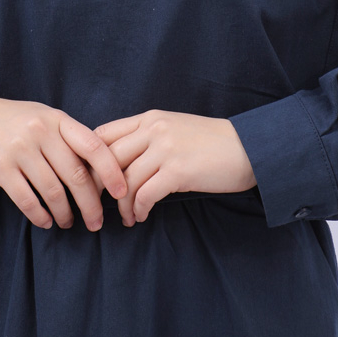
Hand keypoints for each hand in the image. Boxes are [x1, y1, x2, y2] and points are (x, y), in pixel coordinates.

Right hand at [0, 97, 126, 231]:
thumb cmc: (14, 121)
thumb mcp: (44, 118)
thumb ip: (68, 138)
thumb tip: (100, 168)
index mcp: (58, 119)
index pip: (94, 146)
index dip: (112, 171)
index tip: (122, 192)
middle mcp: (41, 132)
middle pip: (76, 175)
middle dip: (91, 204)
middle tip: (96, 222)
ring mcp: (20, 149)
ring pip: (53, 191)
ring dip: (65, 213)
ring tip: (68, 222)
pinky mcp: (1, 168)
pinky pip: (27, 199)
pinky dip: (39, 215)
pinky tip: (46, 221)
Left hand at [93, 109, 256, 226]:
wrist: (248, 147)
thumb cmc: (210, 142)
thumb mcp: (174, 129)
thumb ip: (147, 138)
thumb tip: (118, 163)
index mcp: (149, 118)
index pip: (103, 134)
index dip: (89, 159)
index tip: (89, 180)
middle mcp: (153, 129)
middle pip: (108, 159)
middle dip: (98, 186)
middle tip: (97, 205)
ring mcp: (165, 149)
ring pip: (126, 181)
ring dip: (121, 205)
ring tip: (126, 217)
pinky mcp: (178, 170)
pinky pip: (146, 195)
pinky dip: (139, 209)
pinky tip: (141, 216)